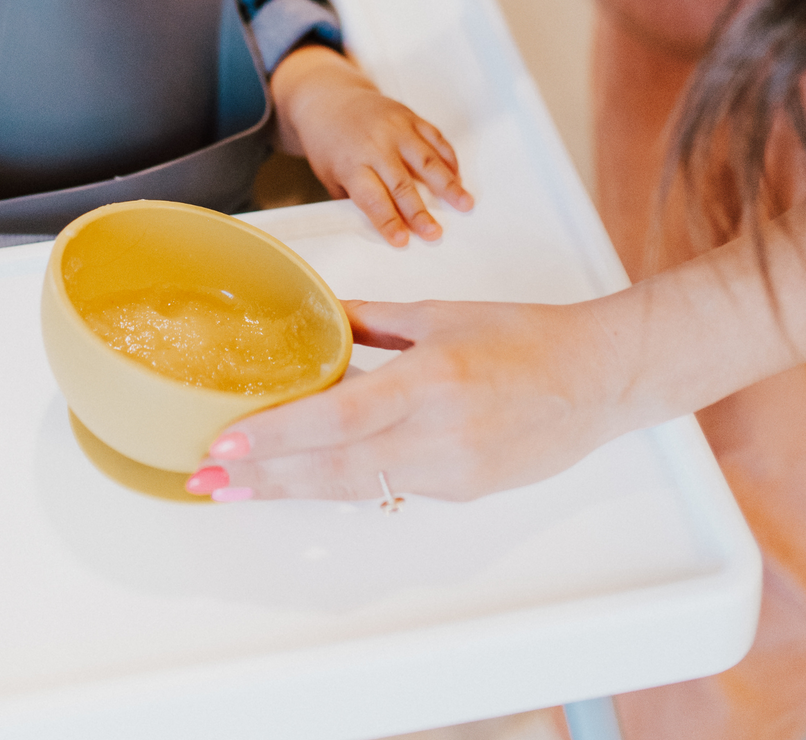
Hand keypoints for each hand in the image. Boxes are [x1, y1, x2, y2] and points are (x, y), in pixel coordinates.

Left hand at [186, 297, 625, 501]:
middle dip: (265, 479)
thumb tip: (321, 318)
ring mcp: (454, 471)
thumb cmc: (525, 337)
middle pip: (335, 468)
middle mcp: (440, 433)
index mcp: (431, 378)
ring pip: (358, 486)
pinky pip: (393, 486)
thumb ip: (373, 322)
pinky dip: (346, 480)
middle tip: (208, 483)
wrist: (597, 379)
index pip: (337, 417)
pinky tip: (308, 475)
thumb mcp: (440, 315)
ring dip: (294, 488)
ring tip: (240, 489)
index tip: (226, 444)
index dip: (277, 436)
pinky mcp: (464, 492)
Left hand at [271, 45, 472, 245]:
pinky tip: (458, 178)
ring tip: (465, 204)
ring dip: (448, 185)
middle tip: (436, 233)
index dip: (388, 220)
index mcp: (351, 163)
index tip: (402, 241)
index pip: (372, 198)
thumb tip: (379, 228)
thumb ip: (354, 199)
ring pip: (427, 160)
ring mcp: (395, 128)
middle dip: (420, 212)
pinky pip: (435, 138)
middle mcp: (375, 144)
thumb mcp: (330, 175)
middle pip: (402, 184)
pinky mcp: (409, 116)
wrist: (329, 99)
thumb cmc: (329, 144)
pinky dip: (449, 159)